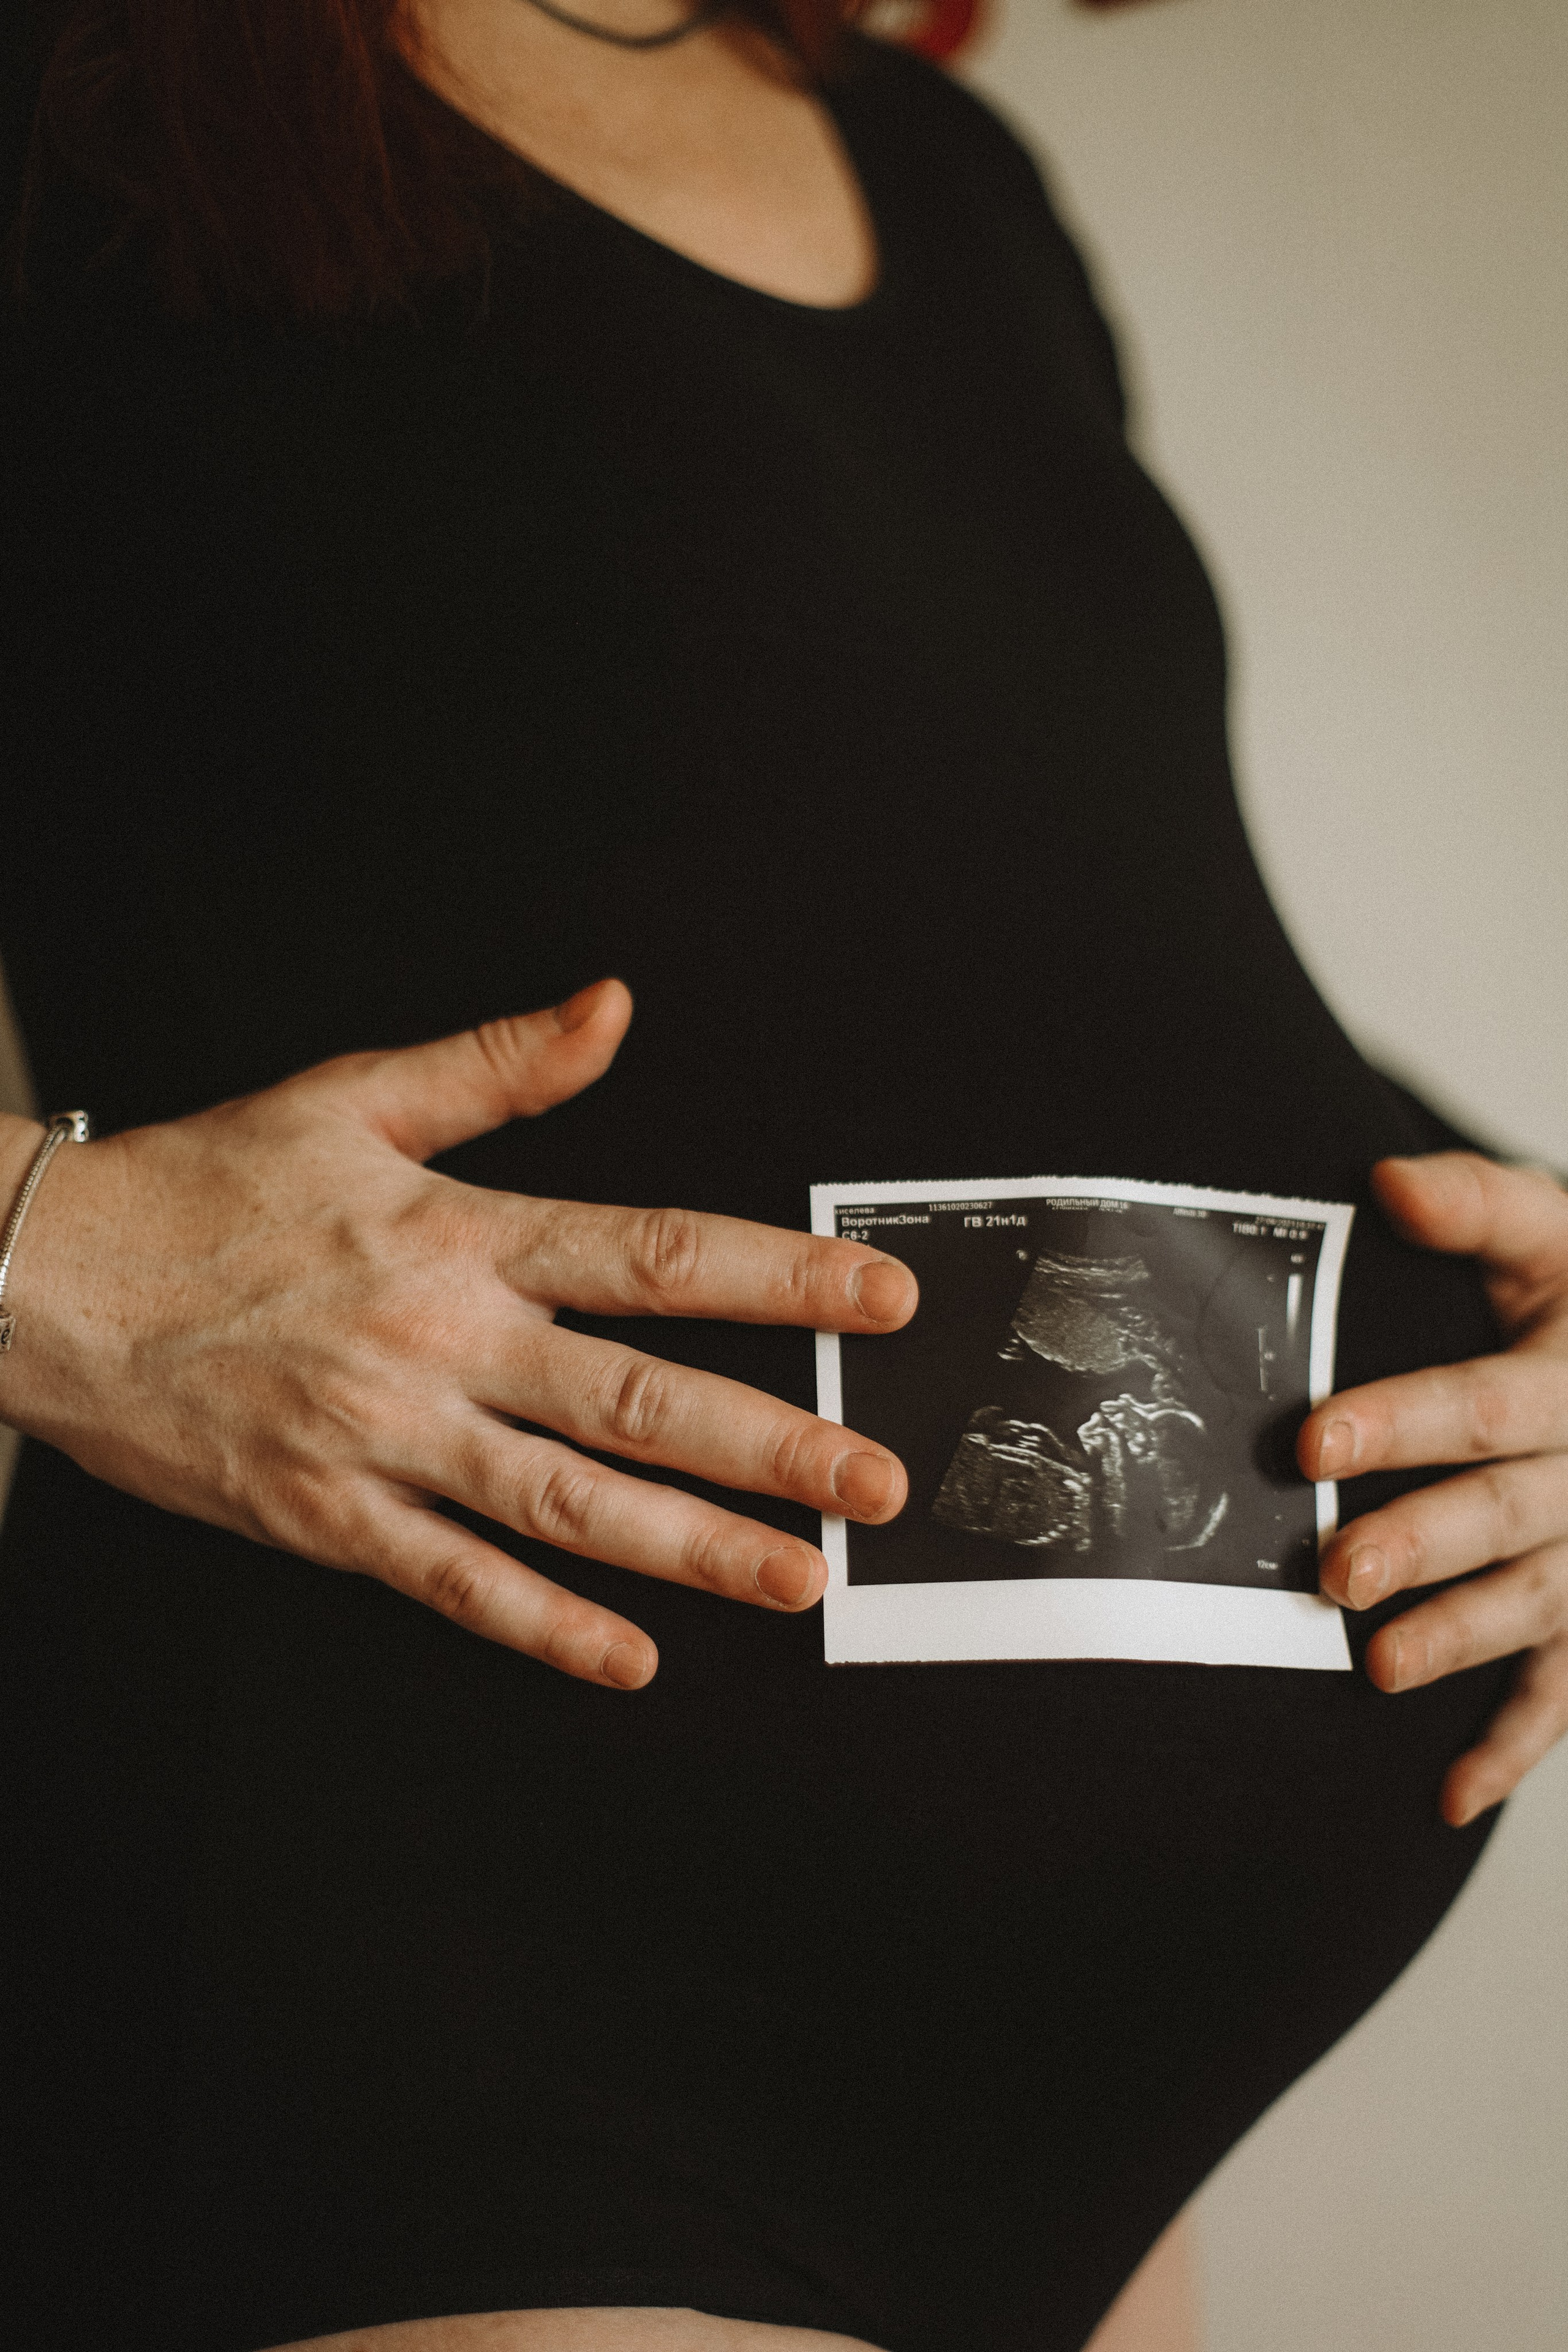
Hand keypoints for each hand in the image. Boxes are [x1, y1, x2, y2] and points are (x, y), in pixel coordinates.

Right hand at [0, 980, 914, 1686]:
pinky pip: (456, 1584)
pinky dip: (546, 1627)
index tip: (875, 1299)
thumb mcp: (350, 1098)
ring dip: (693, 1548)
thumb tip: (609, 1009)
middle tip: (875, 1482)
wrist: (49, 1281)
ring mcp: (387, 1439)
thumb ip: (498, 1064)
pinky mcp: (329, 1518)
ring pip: (569, 1505)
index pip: (655, 1254)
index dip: (780, 1277)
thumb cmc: (198, 1192)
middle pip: (638, 1398)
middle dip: (773, 1444)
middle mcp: (440, 1342)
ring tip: (796, 1580)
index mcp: (458, 1234)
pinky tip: (629, 1655)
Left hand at [1299, 1153, 1567, 1824]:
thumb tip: (1385, 1180)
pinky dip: (1516, 1745)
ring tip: (1379, 1664)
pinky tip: (1449, 1794)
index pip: (1483, 1406)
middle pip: (1508, 1514)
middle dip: (1424, 1544)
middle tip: (1334, 1571)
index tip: (1312, 1446)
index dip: (1400, 1423)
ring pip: (1539, 1604)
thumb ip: (1477, 1205)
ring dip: (1462, 1639)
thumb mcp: (1554, 1233)